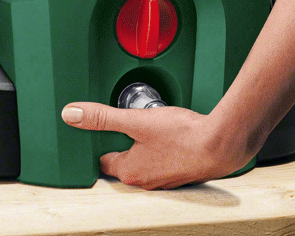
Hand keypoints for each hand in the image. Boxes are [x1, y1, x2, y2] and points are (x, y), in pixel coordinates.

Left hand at [60, 101, 250, 189]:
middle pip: (122, 160)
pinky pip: (162, 159)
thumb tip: (73, 114)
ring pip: (143, 159)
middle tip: (124, 123)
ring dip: (142, 144)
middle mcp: (144, 180)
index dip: (97, 144)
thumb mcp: (136, 120)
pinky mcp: (180, 171)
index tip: (95, 131)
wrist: (222, 144)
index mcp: (129, 171)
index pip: (101, 160)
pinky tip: (168, 134)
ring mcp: (164, 178)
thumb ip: (102, 117)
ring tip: (148, 126)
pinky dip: (161, 147)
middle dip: (121, 142)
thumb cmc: (183, 135)